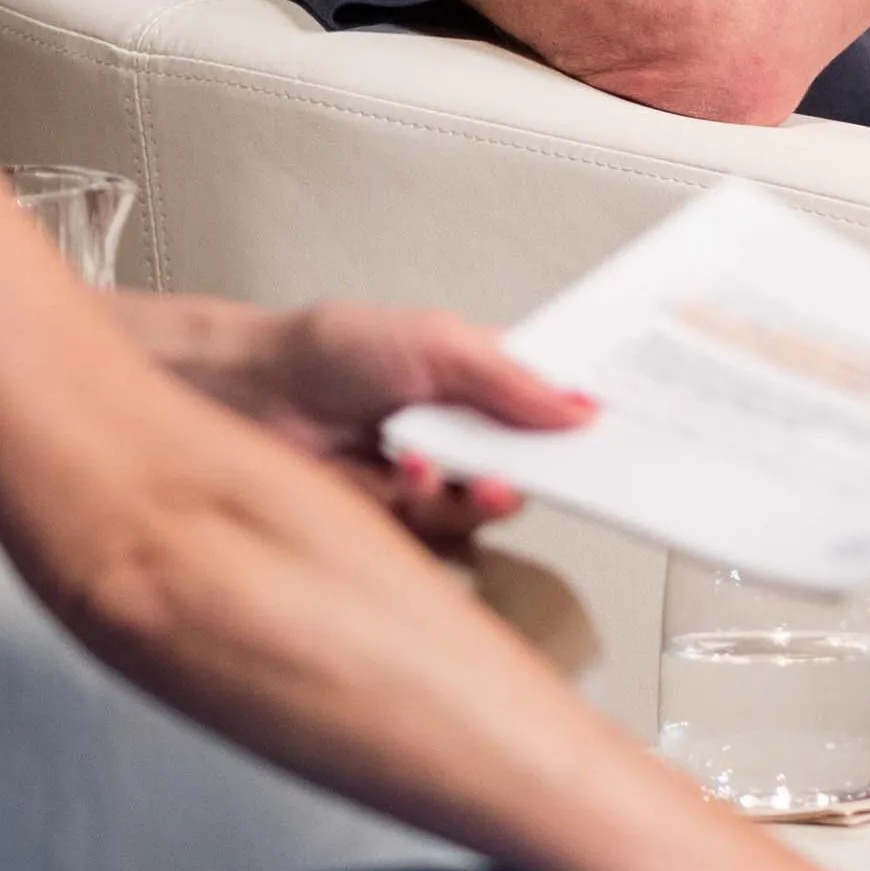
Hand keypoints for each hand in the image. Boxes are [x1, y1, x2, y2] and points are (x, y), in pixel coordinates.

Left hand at [219, 301, 592, 551]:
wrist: (250, 394)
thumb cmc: (331, 349)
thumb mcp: (437, 341)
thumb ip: (511, 378)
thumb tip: (580, 407)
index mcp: (487, 378)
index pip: (556, 401)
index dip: (589, 418)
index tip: (619, 429)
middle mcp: (468, 430)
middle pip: (537, 461)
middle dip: (550, 469)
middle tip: (557, 467)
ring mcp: (439, 475)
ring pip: (493, 504)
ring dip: (483, 491)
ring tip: (461, 469)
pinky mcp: (403, 517)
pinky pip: (442, 528)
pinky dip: (430, 502)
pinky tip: (408, 472)